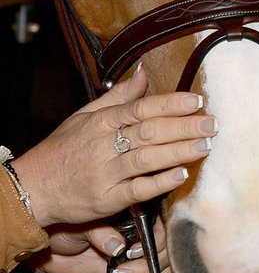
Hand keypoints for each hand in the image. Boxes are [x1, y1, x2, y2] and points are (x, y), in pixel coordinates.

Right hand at [10, 66, 215, 229]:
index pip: (140, 108)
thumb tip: (143, 73)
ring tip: (205, 146)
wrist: (33, 187)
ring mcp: (105, 173)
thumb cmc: (62, 150)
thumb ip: (117, 97)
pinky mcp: (106, 199)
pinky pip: (138, 190)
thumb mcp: (84, 117)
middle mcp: (103, 145)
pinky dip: (160, 182)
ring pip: (147, 159)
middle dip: (184, 126)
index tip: (196, 100)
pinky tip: (181, 175)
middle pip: (149, 131)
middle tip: (212, 122)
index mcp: (101, 122)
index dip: (170, 103)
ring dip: (178, 151)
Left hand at [33, 217, 171, 272]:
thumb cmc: (65, 229)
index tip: (133, 252)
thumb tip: (117, 247)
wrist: (51, 250)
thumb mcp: (82, 225)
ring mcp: (139, 259)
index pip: (162, 228)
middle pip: (166, 255)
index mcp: (135, 218)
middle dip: (147, 269)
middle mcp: (141, 238)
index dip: (154, 243)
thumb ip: (101, 233)